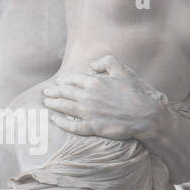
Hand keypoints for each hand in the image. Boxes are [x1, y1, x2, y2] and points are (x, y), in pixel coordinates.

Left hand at [42, 55, 170, 141]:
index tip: (59, 82)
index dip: (64, 80)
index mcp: (94, 82)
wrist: (143, 115)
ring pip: (65, 107)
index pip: (73, 80)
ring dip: (54, 104)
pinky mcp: (92, 127)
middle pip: (65, 92)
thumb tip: (91, 65)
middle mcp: (88, 97)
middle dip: (54, 92)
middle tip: (46, 92)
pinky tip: (54, 119)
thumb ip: (106, 62)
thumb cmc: (133, 93)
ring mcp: (89, 113)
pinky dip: (61, 123)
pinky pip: (72, 126)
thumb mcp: (122, 71)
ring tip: (47, 103)